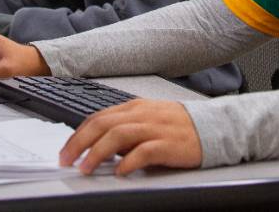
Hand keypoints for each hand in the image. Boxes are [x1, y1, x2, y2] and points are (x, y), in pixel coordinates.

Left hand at [59, 99, 202, 175]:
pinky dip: (128, 162)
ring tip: (86, 168)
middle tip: (66, 160)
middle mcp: (142, 114)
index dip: (78, 135)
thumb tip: (98, 146)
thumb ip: (125, 127)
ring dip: (97, 153)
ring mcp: (155, 128)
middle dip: (79, 143)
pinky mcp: (169, 144)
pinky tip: (120, 172)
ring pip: (118, 136)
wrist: (213, 127)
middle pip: (102, 125)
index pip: (98, 117)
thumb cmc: (179, 126)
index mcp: (134, 107)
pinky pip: (144, 152)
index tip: (65, 151)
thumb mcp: (148, 119)